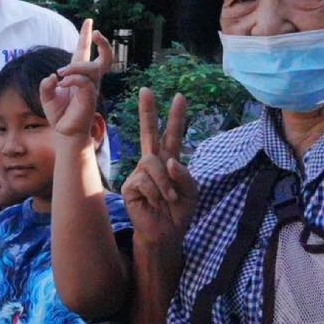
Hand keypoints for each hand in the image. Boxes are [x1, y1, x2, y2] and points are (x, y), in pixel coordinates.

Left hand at [41, 18, 114, 138]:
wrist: (64, 133)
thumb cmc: (59, 114)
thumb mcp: (47, 95)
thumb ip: (46, 84)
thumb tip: (53, 76)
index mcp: (79, 76)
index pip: (85, 52)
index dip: (87, 36)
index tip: (90, 21)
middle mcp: (89, 80)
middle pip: (105, 58)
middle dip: (103, 44)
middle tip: (96, 33)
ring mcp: (92, 89)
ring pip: (91, 68)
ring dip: (75, 67)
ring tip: (61, 74)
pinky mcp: (90, 98)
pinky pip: (85, 82)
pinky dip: (72, 79)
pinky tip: (63, 83)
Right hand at [121, 87, 199, 247]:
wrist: (166, 234)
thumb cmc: (179, 212)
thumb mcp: (192, 192)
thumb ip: (184, 174)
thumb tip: (168, 161)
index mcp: (169, 161)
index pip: (172, 135)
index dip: (176, 117)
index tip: (180, 97)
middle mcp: (153, 163)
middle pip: (149, 132)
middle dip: (148, 111)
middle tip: (146, 90)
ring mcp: (140, 173)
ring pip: (153, 164)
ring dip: (165, 184)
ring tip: (168, 199)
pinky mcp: (131, 186)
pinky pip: (145, 180)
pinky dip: (156, 193)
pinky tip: (154, 203)